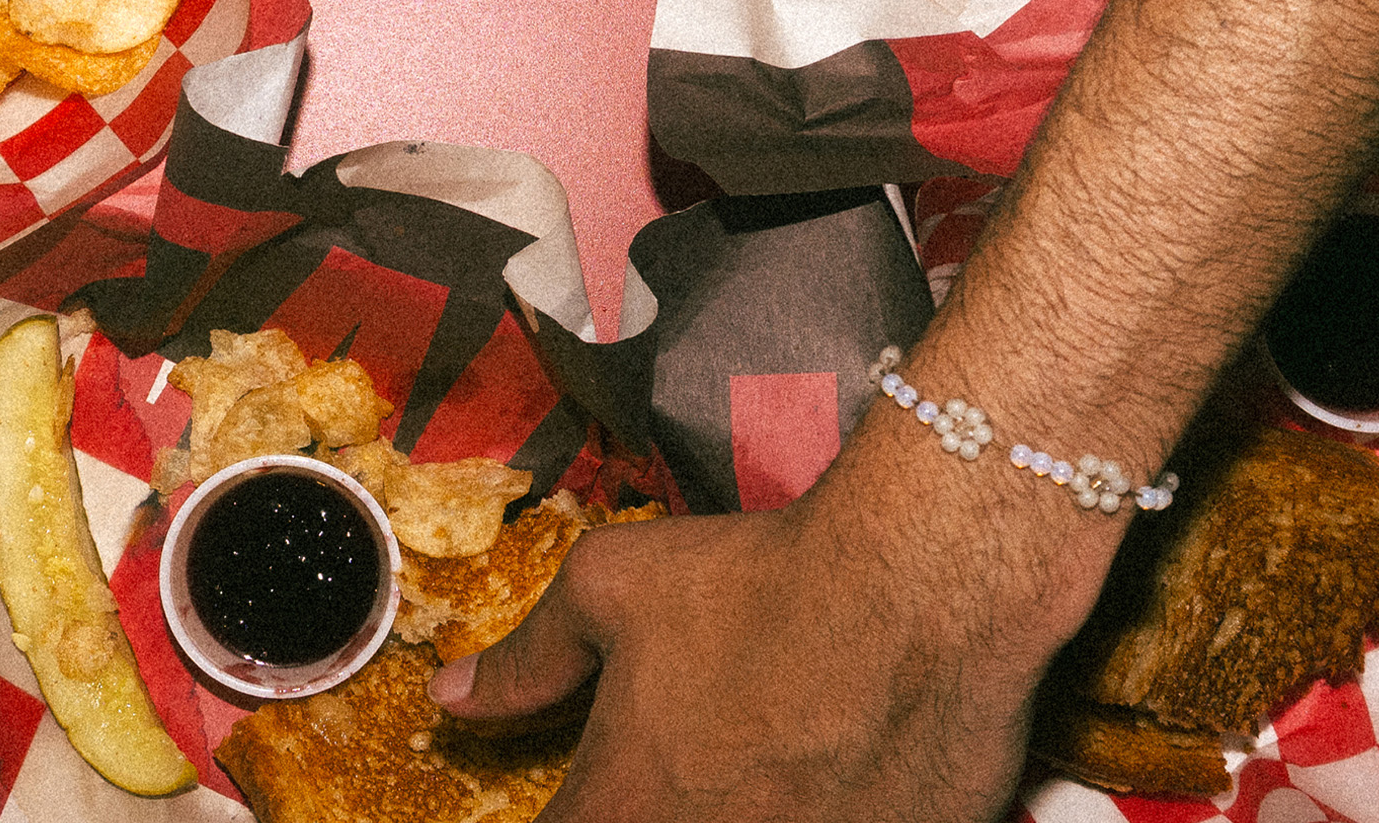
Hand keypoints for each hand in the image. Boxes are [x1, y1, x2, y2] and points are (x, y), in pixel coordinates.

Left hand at [429, 472, 1108, 822]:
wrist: (920, 581)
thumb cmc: (765, 579)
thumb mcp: (611, 590)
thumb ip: (528, 660)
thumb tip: (457, 695)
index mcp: (623, 808)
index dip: (578, 812)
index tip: (597, 791)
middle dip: (665, 808)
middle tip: (692, 769)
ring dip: (745, 810)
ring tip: (767, 769)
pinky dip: (829, 815)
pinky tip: (829, 779)